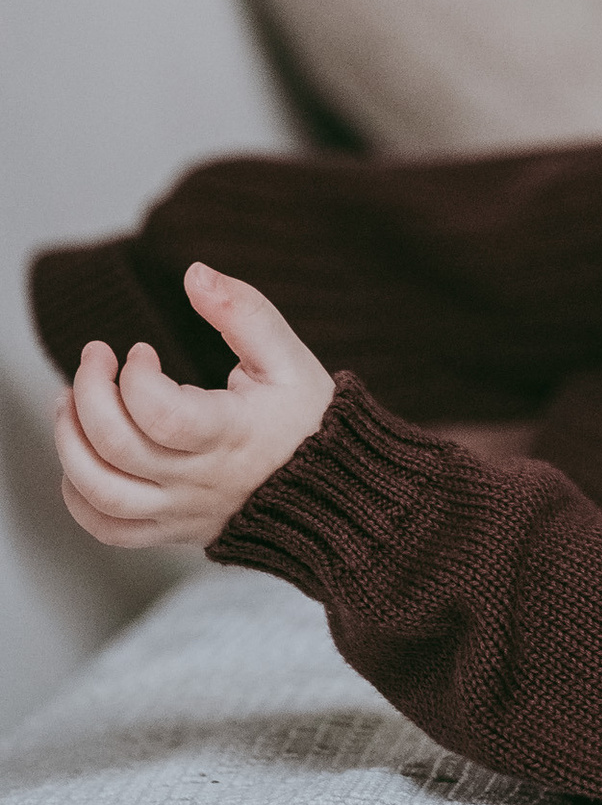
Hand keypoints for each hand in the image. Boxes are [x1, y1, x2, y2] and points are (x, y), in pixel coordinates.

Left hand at [53, 264, 333, 550]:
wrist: (328, 493)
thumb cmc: (306, 418)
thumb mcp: (287, 356)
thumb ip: (243, 310)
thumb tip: (194, 274)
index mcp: (232, 434)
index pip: (161, 416)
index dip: (135, 377)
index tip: (140, 350)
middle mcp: (200, 480)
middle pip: (117, 448)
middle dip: (89, 392)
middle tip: (94, 357)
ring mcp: (181, 511)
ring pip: (100, 492)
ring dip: (70, 443)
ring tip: (70, 402)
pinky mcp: (170, 530)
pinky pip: (107, 528)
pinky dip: (78, 496)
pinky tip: (81, 458)